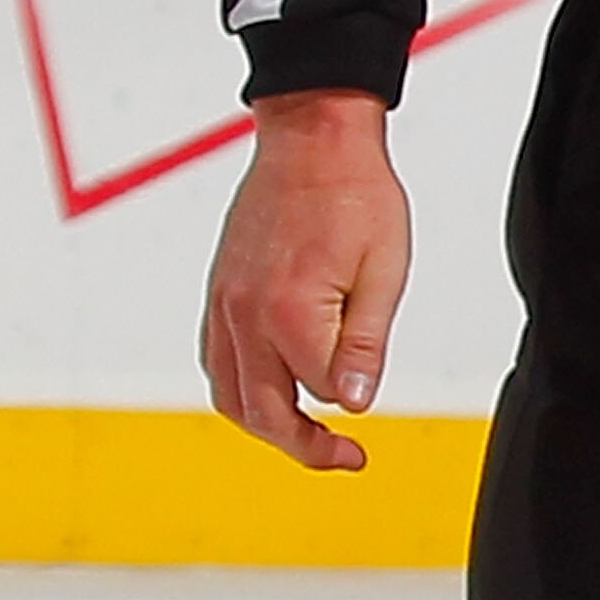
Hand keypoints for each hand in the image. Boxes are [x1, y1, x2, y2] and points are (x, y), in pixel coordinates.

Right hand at [202, 90, 410, 471]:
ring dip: (265, 427)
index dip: (348, 406)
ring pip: (229, 396)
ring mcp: (224, 304)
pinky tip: (269, 393)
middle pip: (263, 412)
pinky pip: (216, 362)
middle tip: (342, 458)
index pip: (317, 392)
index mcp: (290, 311)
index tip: (365, 425)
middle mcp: (245, 314)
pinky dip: (239, 392)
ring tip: (306, 437)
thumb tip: (352, 403)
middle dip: (302, 447)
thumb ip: (365, 342)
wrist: (313, 140)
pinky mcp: (218, 293)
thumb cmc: (356, 194)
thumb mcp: (384, 268)